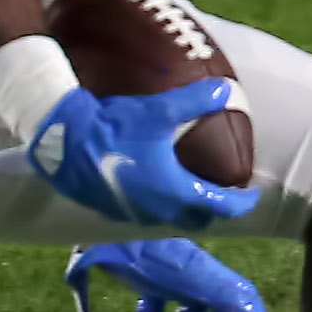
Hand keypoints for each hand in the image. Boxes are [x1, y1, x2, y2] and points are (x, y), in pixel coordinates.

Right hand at [21, 80, 260, 229]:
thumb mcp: (158, 111)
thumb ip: (195, 102)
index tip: (249, 193)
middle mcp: (159, 210)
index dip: (241, 201)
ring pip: (170, 220)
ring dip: (183, 210)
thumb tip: (227, 91)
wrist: (62, 138)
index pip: (222, 206)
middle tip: (219, 192)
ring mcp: (132, 214)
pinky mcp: (110, 211)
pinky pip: (145, 216)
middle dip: (213, 209)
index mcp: (177, 191)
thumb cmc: (115, 128)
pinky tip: (150, 189)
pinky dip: (157, 208)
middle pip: (198, 220)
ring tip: (185, 191)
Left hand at [65, 241, 271, 311]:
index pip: (240, 299)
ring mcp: (164, 277)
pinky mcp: (137, 279)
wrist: (108, 230)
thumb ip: (226, 296)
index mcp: (208, 275)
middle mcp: (190, 276)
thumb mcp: (192, 276)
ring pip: (181, 310)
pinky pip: (148, 306)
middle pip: (212, 310)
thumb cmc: (151, 254)